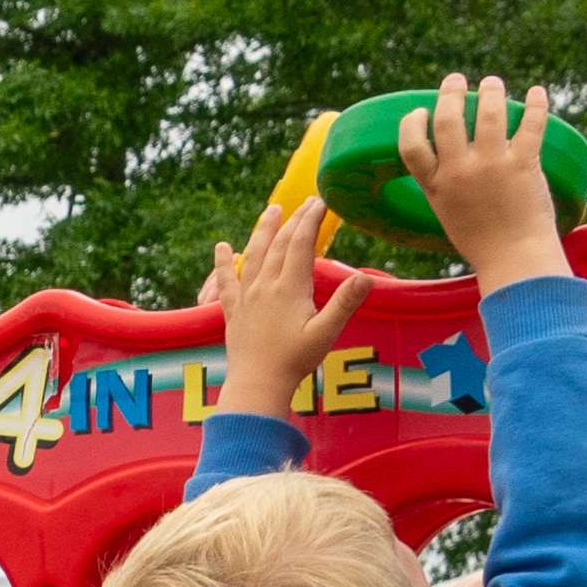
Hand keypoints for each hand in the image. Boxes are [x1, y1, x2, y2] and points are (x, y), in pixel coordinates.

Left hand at [201, 187, 368, 422]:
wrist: (257, 383)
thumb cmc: (294, 360)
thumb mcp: (326, 332)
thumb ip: (345, 303)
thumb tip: (364, 277)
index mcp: (289, 288)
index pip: (301, 244)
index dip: (311, 220)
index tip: (320, 202)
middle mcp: (265, 286)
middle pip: (280, 244)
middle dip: (294, 220)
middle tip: (305, 202)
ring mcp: (246, 297)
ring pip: (254, 255)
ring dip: (263, 231)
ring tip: (271, 210)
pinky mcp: (232, 310)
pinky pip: (226, 280)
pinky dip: (223, 262)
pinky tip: (222, 247)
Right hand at [399, 76, 570, 291]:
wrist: (516, 259)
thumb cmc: (483, 243)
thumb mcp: (449, 214)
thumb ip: (445, 186)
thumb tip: (451, 161)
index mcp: (437, 186)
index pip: (411, 145)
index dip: (413, 122)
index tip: (422, 111)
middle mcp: (460, 172)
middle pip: (448, 119)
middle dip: (451, 92)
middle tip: (456, 80)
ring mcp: (492, 165)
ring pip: (488, 113)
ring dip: (490, 91)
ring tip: (492, 83)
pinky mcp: (524, 163)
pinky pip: (531, 124)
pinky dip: (536, 104)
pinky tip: (538, 92)